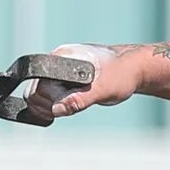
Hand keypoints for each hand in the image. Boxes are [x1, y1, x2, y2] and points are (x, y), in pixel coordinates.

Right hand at [15, 41, 140, 121]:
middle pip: (35, 90)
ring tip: (71, 108)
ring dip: (51, 106)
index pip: (37, 83)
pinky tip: (69, 107)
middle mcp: (56, 62)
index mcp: (61, 58)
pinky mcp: (64, 80)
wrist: (134, 69)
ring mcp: (59, 71)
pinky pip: (50, 95)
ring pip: (41, 95)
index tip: (59, 110)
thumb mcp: (104, 89)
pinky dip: (56, 105)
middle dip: (47, 105)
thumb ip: (80, 99)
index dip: (45, 100)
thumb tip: (57, 109)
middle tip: (69, 110)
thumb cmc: (121, 74)